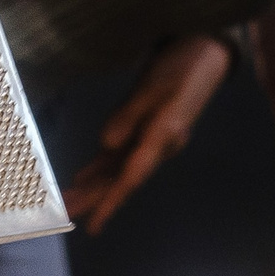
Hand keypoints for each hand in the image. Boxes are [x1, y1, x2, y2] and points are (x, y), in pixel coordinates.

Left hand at [66, 33, 230, 232]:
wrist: (208, 50)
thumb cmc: (183, 65)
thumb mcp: (152, 87)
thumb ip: (128, 116)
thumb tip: (107, 144)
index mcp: (162, 137)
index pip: (131, 177)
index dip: (110, 202)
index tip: (93, 225)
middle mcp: (158, 144)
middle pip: (122, 177)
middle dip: (95, 197)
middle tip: (66, 214)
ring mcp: (153, 137)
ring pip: (120, 168)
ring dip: (96, 184)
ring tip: (69, 200)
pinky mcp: (148, 126)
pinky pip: (123, 152)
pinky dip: (104, 164)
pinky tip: (86, 176)